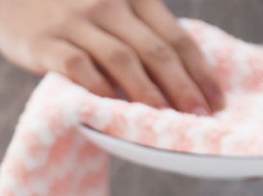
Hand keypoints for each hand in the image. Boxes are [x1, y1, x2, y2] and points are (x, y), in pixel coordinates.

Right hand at [0, 0, 223, 112]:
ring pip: (123, 60)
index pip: (175, 34)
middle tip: (201, 115)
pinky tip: (114, 110)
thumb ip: (134, 25)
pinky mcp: (47, 43)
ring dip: (149, 92)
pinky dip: (100, 89)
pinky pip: (80, 68)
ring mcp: (76, 22)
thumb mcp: (103, 1)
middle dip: (183, 85)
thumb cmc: (57, 4)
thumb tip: (170, 70)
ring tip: (167, 118)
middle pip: (156, 49)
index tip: (216, 97)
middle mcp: (108, 4)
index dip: (198, 68)